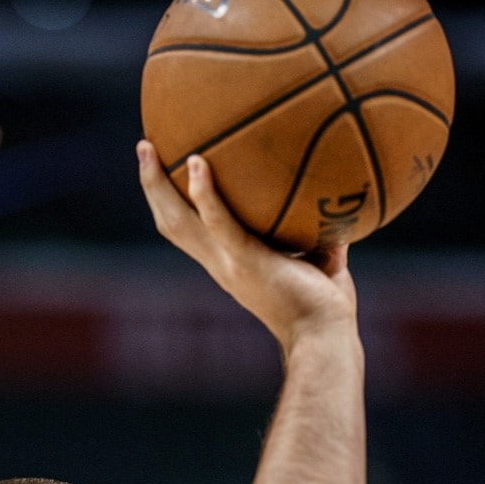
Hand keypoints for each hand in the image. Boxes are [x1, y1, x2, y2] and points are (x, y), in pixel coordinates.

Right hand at [137, 140, 356, 352]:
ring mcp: (228, 264)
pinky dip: (203, 193)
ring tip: (149, 147)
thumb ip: (319, 232)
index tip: (165, 171)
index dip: (172, 203)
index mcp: (228, 264)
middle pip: (171, 222)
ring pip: (178, 221)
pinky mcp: (245, 261)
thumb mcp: (318, 260)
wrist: (324, 337)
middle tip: (144, 146)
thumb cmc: (324, 306)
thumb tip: (340, 196)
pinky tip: (195, 162)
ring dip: (158, 184)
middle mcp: (219, 264)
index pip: (188, 232)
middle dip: (153, 185)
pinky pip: (217, 222)